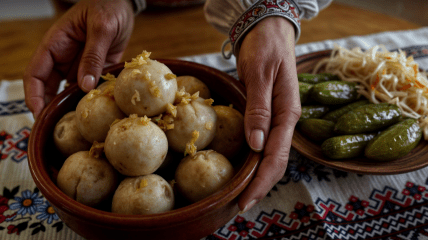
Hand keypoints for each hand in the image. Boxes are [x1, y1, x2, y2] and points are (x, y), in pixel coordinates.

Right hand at [23, 0, 134, 118]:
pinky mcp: (96, 69)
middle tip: (56, 129)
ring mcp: (80, 65)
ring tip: (75, 126)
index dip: (34, 95)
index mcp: (55, 44)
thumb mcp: (101, 28)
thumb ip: (93, 55)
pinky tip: (95, 114)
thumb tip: (84, 86)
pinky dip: (90, 100)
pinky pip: (90, 88)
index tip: (38, 114)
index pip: (36, 74)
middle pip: (49, 87)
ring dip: (70, 106)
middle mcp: (64, 58)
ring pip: (69, 90)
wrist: (125, 3)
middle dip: (49, 107)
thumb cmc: (108, 6)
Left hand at [236, 17, 300, 212]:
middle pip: (276, 162)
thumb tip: (256, 146)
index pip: (277, 156)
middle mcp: (286, 120)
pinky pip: (264, 143)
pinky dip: (255, 160)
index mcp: (288, 113)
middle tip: (240, 205)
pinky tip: (244, 169)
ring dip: (258, 176)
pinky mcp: (268, 115)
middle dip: (260, 186)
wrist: (267, 30)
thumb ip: (259, 109)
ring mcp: (278, 119)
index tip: (245, 200)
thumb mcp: (260, 74)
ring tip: (240, 194)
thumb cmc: (265, 47)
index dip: (262, 181)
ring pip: (271, 155)